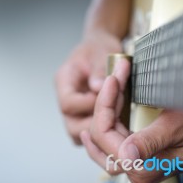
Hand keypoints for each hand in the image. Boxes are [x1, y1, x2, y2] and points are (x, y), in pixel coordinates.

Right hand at [55, 30, 121, 144]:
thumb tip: (98, 87)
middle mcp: (65, 98)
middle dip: (96, 124)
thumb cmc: (99, 47)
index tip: (105, 95)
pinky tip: (118, 122)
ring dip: (100, 132)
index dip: (87, 104)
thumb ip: (99, 68)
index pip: (68, 103)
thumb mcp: (101, 51)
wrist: (100, 48)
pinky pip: (89, 135)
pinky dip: (103, 132)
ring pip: (79, 135)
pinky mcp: (83, 117)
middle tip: (116, 115)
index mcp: (63, 81)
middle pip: (72, 126)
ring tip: (119, 120)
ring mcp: (73, 111)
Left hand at [80, 60, 182, 182]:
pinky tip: (112, 98)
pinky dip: (112, 112)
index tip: (116, 76)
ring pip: (105, 132)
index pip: (104, 134)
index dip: (105, 102)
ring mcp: (137, 161)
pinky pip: (114, 133)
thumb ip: (151, 142)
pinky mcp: (140, 152)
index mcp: (143, 168)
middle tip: (118, 72)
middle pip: (101, 133)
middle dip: (106, 100)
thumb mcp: (180, 128)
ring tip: (116, 79)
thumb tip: (127, 156)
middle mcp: (136, 169)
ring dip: (107, 104)